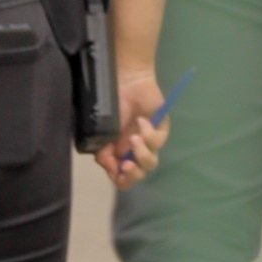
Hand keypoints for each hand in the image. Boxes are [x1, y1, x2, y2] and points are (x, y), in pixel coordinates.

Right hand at [95, 70, 170, 190]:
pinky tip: (141, 121)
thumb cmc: (110, 103)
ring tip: (134, 138)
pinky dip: (148, 133)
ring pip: (151, 162)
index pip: (123, 177)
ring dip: (142, 153)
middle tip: (127, 163)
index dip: (122, 180)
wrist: (125, 81)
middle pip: (139, 174)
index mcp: (118, 153)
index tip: (118, 173)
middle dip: (134, 173)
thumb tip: (112, 170)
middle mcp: (133, 151)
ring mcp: (148, 142)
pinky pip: (158, 142)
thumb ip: (103, 152)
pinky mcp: (160, 131)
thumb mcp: (100, 131)